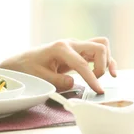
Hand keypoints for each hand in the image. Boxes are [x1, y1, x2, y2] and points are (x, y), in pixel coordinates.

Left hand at [0, 37, 117, 93]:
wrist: (23, 60)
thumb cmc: (30, 67)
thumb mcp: (40, 76)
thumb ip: (57, 80)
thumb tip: (73, 83)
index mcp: (61, 48)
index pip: (82, 63)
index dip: (92, 78)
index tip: (98, 90)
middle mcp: (71, 43)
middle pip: (99, 46)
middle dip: (102, 65)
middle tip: (95, 82)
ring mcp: (76, 46)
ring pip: (101, 45)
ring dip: (106, 61)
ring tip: (102, 77)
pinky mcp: (79, 51)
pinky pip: (98, 51)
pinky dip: (106, 60)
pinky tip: (110, 72)